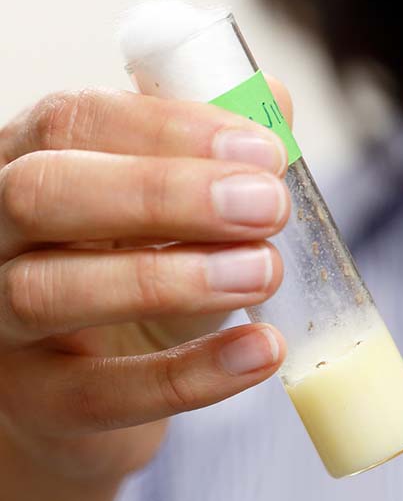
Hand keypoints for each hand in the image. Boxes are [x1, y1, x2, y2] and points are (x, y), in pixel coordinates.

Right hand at [0, 81, 292, 481]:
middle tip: (269, 206)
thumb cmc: (136, 269)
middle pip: (44, 194)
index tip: (263, 152)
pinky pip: (99, 394)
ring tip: (264, 271)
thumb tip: (275, 99)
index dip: (171, 129)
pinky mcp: (34, 401)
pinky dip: (189, 375)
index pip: (74, 121)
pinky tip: (262, 351)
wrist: (97, 375)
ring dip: (172, 279)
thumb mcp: (173, 209)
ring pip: (51, 291)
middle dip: (164, 194)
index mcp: (29, 164)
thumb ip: (217, 155)